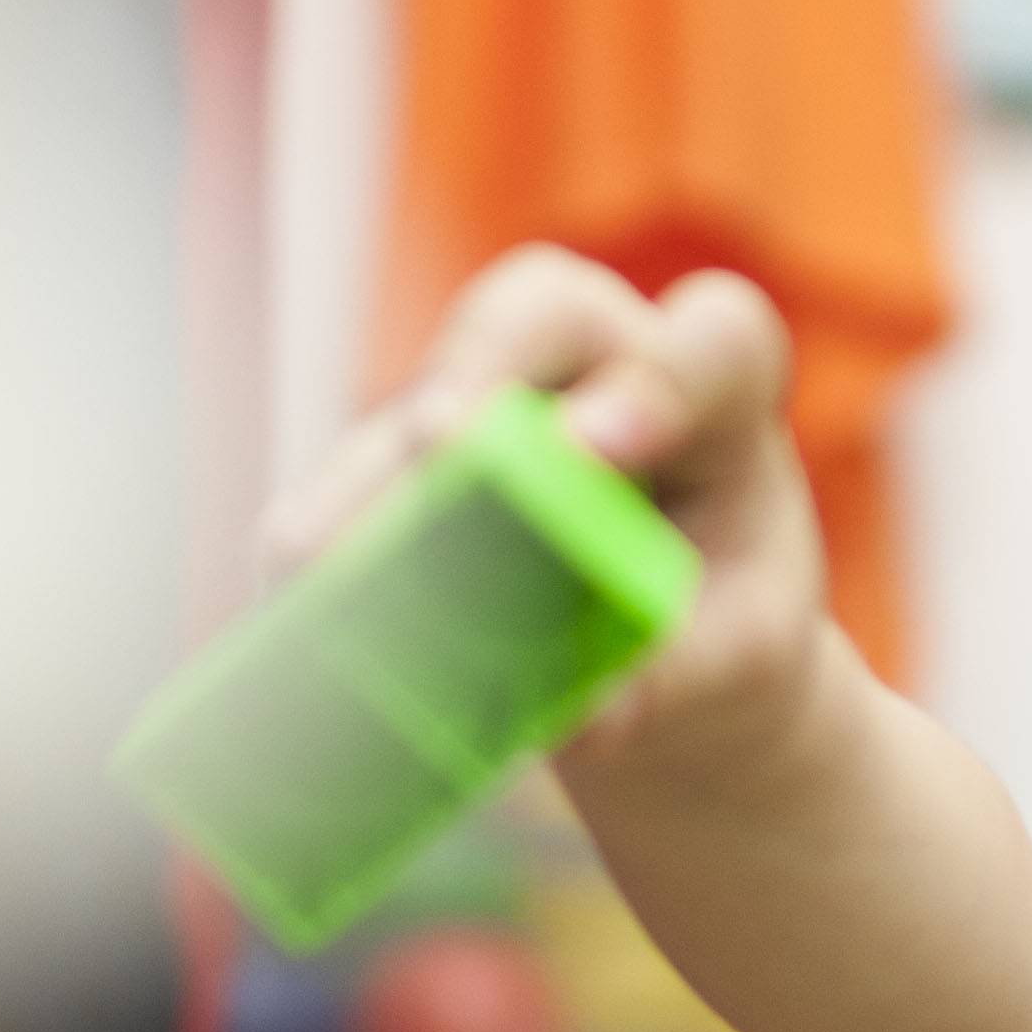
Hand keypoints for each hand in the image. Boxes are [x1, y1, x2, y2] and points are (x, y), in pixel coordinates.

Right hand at [273, 246, 828, 757]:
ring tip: (316, 560)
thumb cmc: (725, 622)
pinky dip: (326, 545)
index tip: (600, 454)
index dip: (658, 379)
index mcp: (719, 385)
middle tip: (441, 442)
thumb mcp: (741, 655)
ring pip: (424, 401)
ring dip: (372, 475)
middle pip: (539, 311)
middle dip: (484, 366)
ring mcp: (494, 399)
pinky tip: (290, 608)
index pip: (713, 345)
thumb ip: (682, 674)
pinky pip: (354, 487)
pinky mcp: (409, 462)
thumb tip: (588, 720)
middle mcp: (600, 360)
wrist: (671, 643)